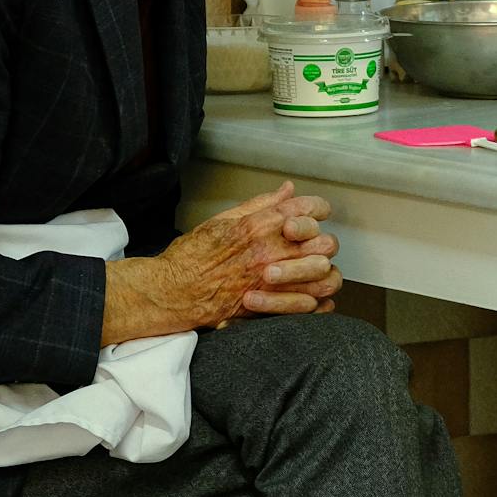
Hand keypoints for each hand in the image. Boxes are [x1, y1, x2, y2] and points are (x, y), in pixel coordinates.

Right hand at [100, 182, 338, 343]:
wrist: (172, 292)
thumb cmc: (192, 256)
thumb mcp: (223, 219)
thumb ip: (261, 205)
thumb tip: (287, 190)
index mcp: (258, 225)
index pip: (308, 209)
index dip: (318, 210)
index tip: (316, 214)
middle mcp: (268, 251)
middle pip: (324, 242)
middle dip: (323, 241)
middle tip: (313, 244)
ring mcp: (271, 280)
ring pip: (322, 273)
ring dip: (322, 271)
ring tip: (313, 271)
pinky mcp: (268, 306)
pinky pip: (309, 303)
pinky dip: (316, 299)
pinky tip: (311, 295)